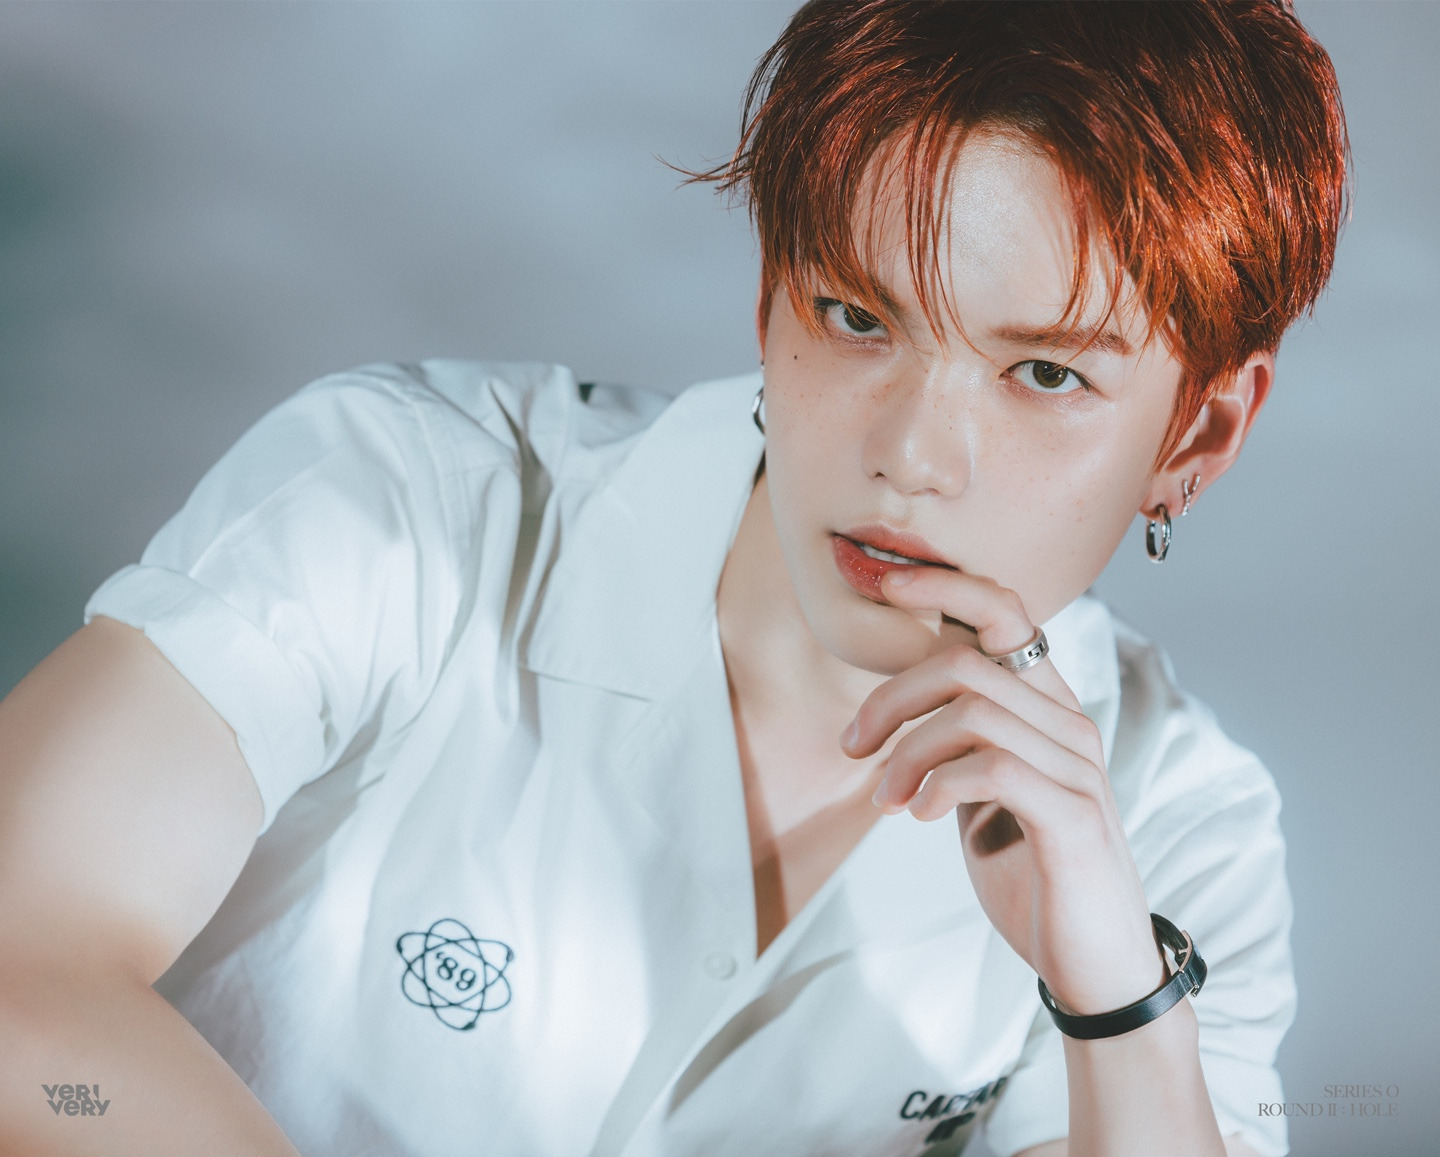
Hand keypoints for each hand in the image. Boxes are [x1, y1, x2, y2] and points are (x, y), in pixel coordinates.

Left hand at [841, 566, 1165, 1015]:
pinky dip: (938, 783)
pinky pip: (993, 767)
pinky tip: (920, 815)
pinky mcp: (1074, 814)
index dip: (943, 587)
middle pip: (965, 662)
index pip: (1006, 613)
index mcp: (1047, 708)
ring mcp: (1077, 766)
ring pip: (971, 710)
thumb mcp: (982, 794)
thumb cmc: (1032, 874)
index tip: (882, 586)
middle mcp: (1069, 722)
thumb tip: (896, 703)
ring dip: (906, 754)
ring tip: (884, 802)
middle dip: (890, 697)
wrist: (1091, 964)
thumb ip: (956, 743)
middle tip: (853, 747)